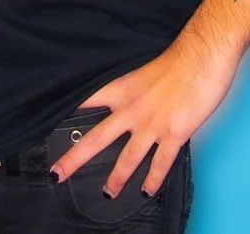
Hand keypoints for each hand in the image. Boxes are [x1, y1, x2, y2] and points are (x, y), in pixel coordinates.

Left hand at [48, 37, 241, 198]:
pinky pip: (159, 164)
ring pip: (126, 159)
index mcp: (122, 89)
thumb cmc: (178, 57)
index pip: (86, 101)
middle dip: (74, 159)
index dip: (67, 112)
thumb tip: (130, 96)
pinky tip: (147, 191)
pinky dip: (152, 181)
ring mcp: (151, 125)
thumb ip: (133, 85)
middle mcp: (132, 109)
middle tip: (57, 174)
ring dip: (115, 179)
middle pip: (95, 139)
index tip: (48, 121)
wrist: (202, 56)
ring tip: (107, 193)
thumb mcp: (145, 68)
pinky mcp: (174, 135)